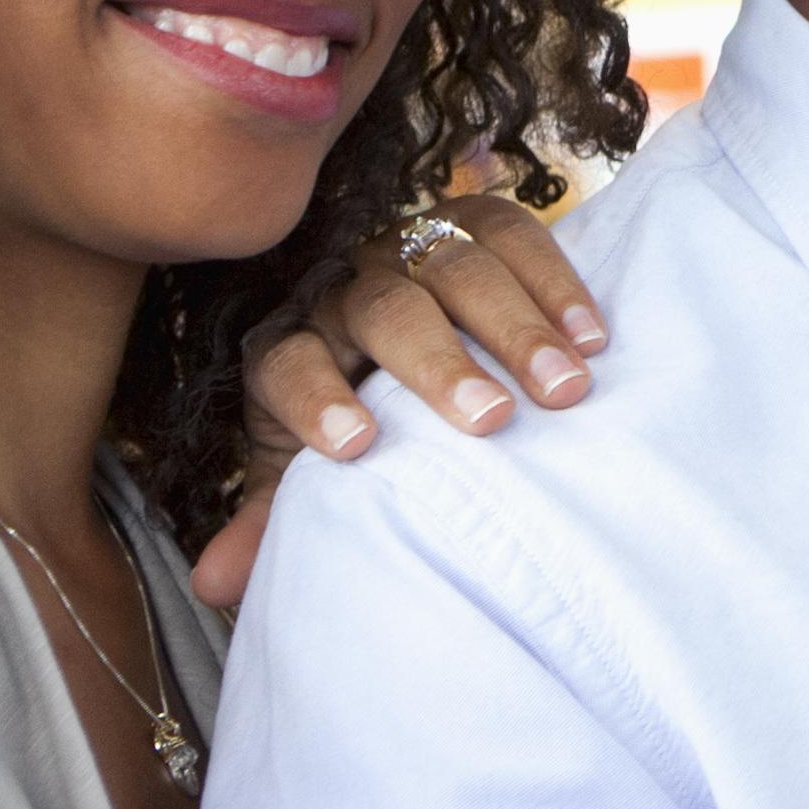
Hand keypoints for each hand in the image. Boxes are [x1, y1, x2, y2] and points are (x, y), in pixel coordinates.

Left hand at [189, 194, 609, 611]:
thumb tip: (215, 585)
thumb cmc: (341, 409)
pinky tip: (593, 337)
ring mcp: (407, 246)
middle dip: (437, 363)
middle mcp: (342, 288)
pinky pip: (511, 233)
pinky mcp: (468, 223)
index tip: (356, 447)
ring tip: (564, 387)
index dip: (315, 400)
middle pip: (384, 310)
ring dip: (515, 326)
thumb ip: (266, 519)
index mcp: (286, 345)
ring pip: (455, 266)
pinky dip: (556, 280)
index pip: (287, 365)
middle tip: (490, 419)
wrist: (374, 320)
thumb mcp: (295, 465)